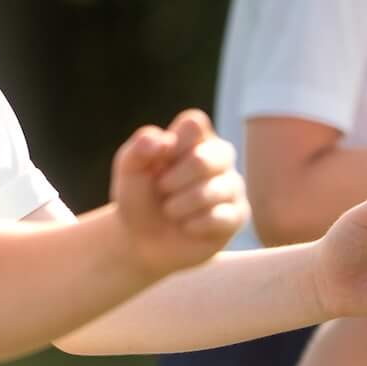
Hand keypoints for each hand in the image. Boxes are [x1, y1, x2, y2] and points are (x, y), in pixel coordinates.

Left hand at [110, 111, 246, 276]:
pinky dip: (194, 224)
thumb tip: (164, 140)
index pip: (195, 123)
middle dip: (174, 180)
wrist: (144, 240)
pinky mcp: (238, 215)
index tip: (158, 159)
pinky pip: (221, 217)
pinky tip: (186, 226)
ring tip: (170, 211)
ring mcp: (232, 185)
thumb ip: (138, 149)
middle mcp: (218, 156)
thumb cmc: (139, 198)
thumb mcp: (128, 170)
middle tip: (162, 190)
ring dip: (181, 205)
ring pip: (213, 191)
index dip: (174, 144)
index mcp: (194, 137)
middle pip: (205, 159)